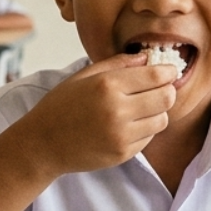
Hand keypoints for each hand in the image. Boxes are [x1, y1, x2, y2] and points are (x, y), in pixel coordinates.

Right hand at [24, 53, 176, 177]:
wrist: (41, 144)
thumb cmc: (61, 106)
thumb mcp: (83, 77)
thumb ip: (117, 64)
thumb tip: (147, 57)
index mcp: (107, 86)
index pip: (157, 76)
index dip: (169, 72)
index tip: (169, 71)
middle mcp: (117, 110)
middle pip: (167, 97)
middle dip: (167, 90)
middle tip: (158, 89)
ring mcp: (121, 134)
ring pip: (162, 119)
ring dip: (157, 112)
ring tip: (140, 108)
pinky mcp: (123, 153)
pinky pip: (150, 137)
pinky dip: (145, 129)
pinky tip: (128, 125)